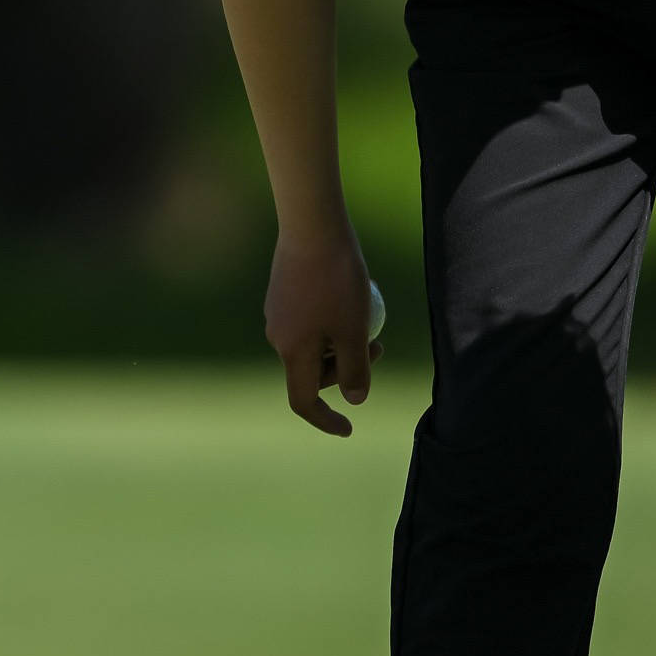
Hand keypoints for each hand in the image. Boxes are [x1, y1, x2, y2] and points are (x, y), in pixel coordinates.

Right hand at [266, 229, 379, 437]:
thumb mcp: (355, 329)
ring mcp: (276, 313)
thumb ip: (355, 370)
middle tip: (378, 347)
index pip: (303, 401)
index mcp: (292, 352)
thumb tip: (355, 400)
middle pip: (311, 372)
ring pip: (312, 345)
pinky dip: (330, 322)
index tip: (348, 428)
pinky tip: (349, 295)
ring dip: (340, 344)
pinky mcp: (281, 293)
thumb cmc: (337, 281)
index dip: (325, 420)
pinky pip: (308, 322)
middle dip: (344, 371)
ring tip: (367, 316)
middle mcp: (277, 337)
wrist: (312, 226)